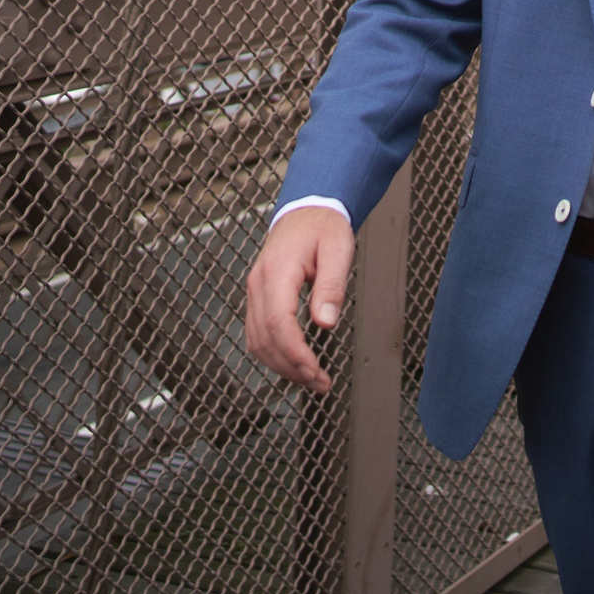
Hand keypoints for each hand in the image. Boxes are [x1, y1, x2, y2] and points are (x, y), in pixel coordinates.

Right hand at [244, 206, 353, 392]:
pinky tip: (295, 363)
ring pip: (257, 341)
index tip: (314, 371)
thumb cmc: (324, 227)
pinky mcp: (259, 298)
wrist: (307, 210)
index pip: (278, 323)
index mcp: (277, 270)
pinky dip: (274, 354)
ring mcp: (255, 291)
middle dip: (291, 367)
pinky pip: (258, 333)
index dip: (295, 353)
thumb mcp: (338, 250)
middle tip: (320, 383)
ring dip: (282, 365)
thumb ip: (332, 286)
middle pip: (265, 338)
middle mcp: (259, 283)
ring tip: (312, 379)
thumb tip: (326, 322)